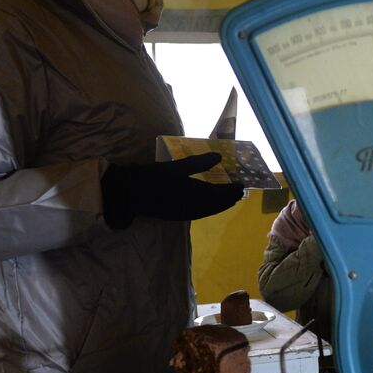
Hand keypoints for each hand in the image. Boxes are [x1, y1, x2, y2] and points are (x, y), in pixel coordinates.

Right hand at [102, 153, 244, 228]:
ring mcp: (187, 214)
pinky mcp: (179, 216)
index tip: (242, 184)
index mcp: (197, 195)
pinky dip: (210, 208)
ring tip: (229, 198)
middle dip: (230, 198)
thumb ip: (199, 163)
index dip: (233, 190)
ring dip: (221, 204)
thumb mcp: (177, 167)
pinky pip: (201, 213)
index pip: (222, 194)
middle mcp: (196, 208)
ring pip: (210, 210)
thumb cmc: (153, 177)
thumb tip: (219, 156)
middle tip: (239, 191)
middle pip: (219, 205)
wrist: (130, 194)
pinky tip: (209, 203)